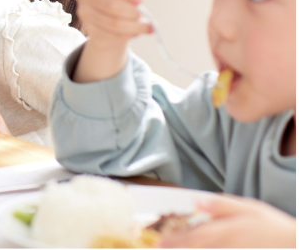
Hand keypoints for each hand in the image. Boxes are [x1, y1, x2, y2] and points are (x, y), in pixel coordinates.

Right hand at [73, 0, 151, 82]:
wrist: (113, 15)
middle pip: (109, 5)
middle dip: (130, 10)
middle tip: (143, 14)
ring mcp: (84, 13)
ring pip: (112, 23)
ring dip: (133, 26)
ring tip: (146, 26)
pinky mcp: (90, 30)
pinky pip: (111, 36)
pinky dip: (127, 35)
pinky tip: (135, 32)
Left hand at [160, 194, 295, 247]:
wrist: (295, 246)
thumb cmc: (274, 228)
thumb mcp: (251, 209)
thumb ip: (222, 206)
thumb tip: (198, 201)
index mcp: (229, 231)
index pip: (197, 237)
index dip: (177, 241)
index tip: (160, 243)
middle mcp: (229, 247)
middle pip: (199, 248)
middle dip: (179, 249)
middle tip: (161, 248)